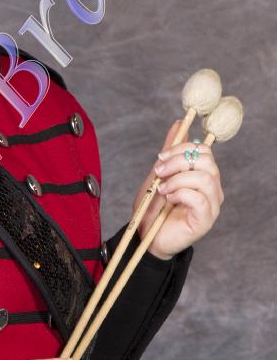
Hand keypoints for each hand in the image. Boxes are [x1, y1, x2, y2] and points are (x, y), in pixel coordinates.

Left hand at [133, 121, 224, 258]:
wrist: (146, 235)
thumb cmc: (154, 207)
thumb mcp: (159, 175)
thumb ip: (170, 152)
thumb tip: (178, 124)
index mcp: (203, 175)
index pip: (204, 150)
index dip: (182, 148)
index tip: (160, 158)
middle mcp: (212, 189)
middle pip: (207, 161)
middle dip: (178, 162)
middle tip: (159, 172)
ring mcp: (211, 204)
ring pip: (204, 178)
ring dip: (177, 179)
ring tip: (162, 188)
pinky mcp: (206, 219)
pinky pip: (199, 198)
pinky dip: (179, 194)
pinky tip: (168, 199)